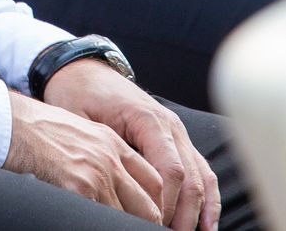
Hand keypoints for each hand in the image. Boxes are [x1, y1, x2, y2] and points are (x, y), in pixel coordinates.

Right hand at [3, 89, 162, 222]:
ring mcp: (96, 175)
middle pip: (149, 206)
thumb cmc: (36, 129)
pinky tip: (91, 225)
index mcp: (113, 143)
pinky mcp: (78, 189)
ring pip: (127, 218)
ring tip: (115, 229)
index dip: (156, 207)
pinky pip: (101, 220)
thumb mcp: (80, 132)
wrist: (8, 122)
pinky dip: (100, 226)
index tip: (150, 220)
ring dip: (123, 227)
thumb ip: (102, 154)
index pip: (154, 183)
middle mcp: (110, 159)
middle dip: (147, 225)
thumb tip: (114, 185)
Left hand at [44, 60, 219, 230]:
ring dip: (200, 209)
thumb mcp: (83, 122)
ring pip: (201, 175)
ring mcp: (177, 131)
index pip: (170, 170)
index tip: (152, 226)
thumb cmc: (78, 95)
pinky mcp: (176, 138)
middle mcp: (170, 125)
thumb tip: (116, 191)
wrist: (82, 70)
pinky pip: (200, 168)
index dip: (165, 204)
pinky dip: (207, 195)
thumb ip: (105, 154)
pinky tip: (208, 221)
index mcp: (148, 119)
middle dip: (184, 214)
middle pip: (190, 177)